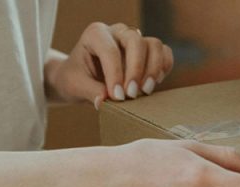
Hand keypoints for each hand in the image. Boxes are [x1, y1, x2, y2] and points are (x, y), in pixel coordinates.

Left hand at [47, 22, 174, 108]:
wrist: (81, 77)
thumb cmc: (76, 78)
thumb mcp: (75, 86)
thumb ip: (90, 92)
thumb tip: (105, 101)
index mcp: (95, 34)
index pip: (111, 50)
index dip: (116, 75)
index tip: (117, 97)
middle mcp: (117, 32)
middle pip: (136, 41)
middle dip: (136, 70)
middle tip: (132, 95)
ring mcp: (134, 39)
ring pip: (154, 45)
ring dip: (153, 69)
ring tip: (145, 91)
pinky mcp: (147, 50)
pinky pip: (164, 52)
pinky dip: (164, 67)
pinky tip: (154, 83)